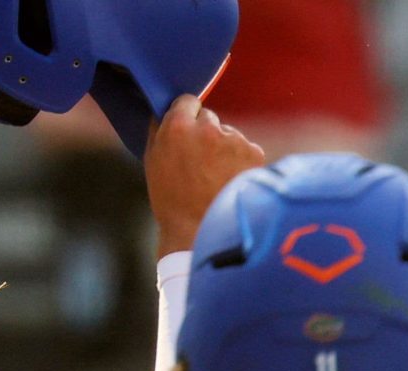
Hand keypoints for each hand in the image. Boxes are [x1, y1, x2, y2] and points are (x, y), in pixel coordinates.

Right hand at [147, 97, 269, 255]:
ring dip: (226, 149)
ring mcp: (233, 139)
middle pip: (210, 118)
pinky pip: (247, 149)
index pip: (188, 101)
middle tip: (203, 162)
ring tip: (218, 179)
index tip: (189, 130)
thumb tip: (164, 110)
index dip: (188, 116)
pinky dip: (242, 162)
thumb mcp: (153, 161)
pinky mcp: (254, 152)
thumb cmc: (172, 200)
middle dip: (207, 133)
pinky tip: (232, 182)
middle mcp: (207, 127)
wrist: (201, 233)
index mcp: (177, 126)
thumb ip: (159, 130)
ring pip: (230, 135)